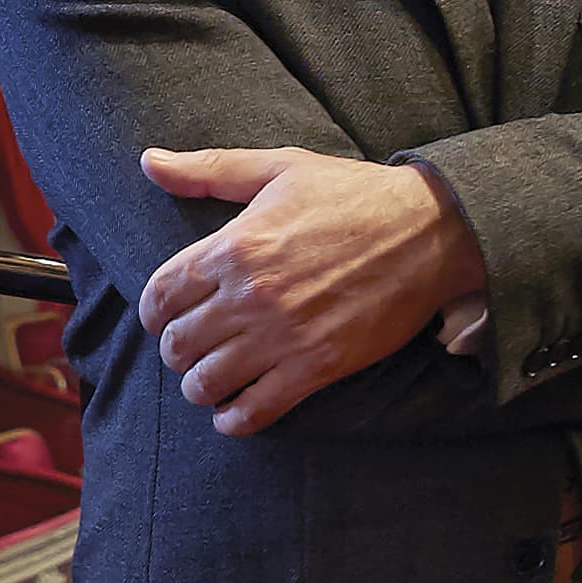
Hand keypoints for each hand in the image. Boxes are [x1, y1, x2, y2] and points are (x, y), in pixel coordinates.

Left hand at [136, 145, 486, 434]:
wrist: (431, 229)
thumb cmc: (354, 194)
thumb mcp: (280, 167)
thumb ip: (209, 169)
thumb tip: (150, 162)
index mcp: (235, 245)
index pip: (161, 295)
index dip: (153, 311)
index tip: (164, 316)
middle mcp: (251, 295)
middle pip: (178, 343)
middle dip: (176, 350)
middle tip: (189, 350)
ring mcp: (283, 335)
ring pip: (207, 382)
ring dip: (199, 387)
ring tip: (208, 382)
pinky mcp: (318, 365)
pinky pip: (256, 409)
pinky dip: (234, 420)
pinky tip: (232, 414)